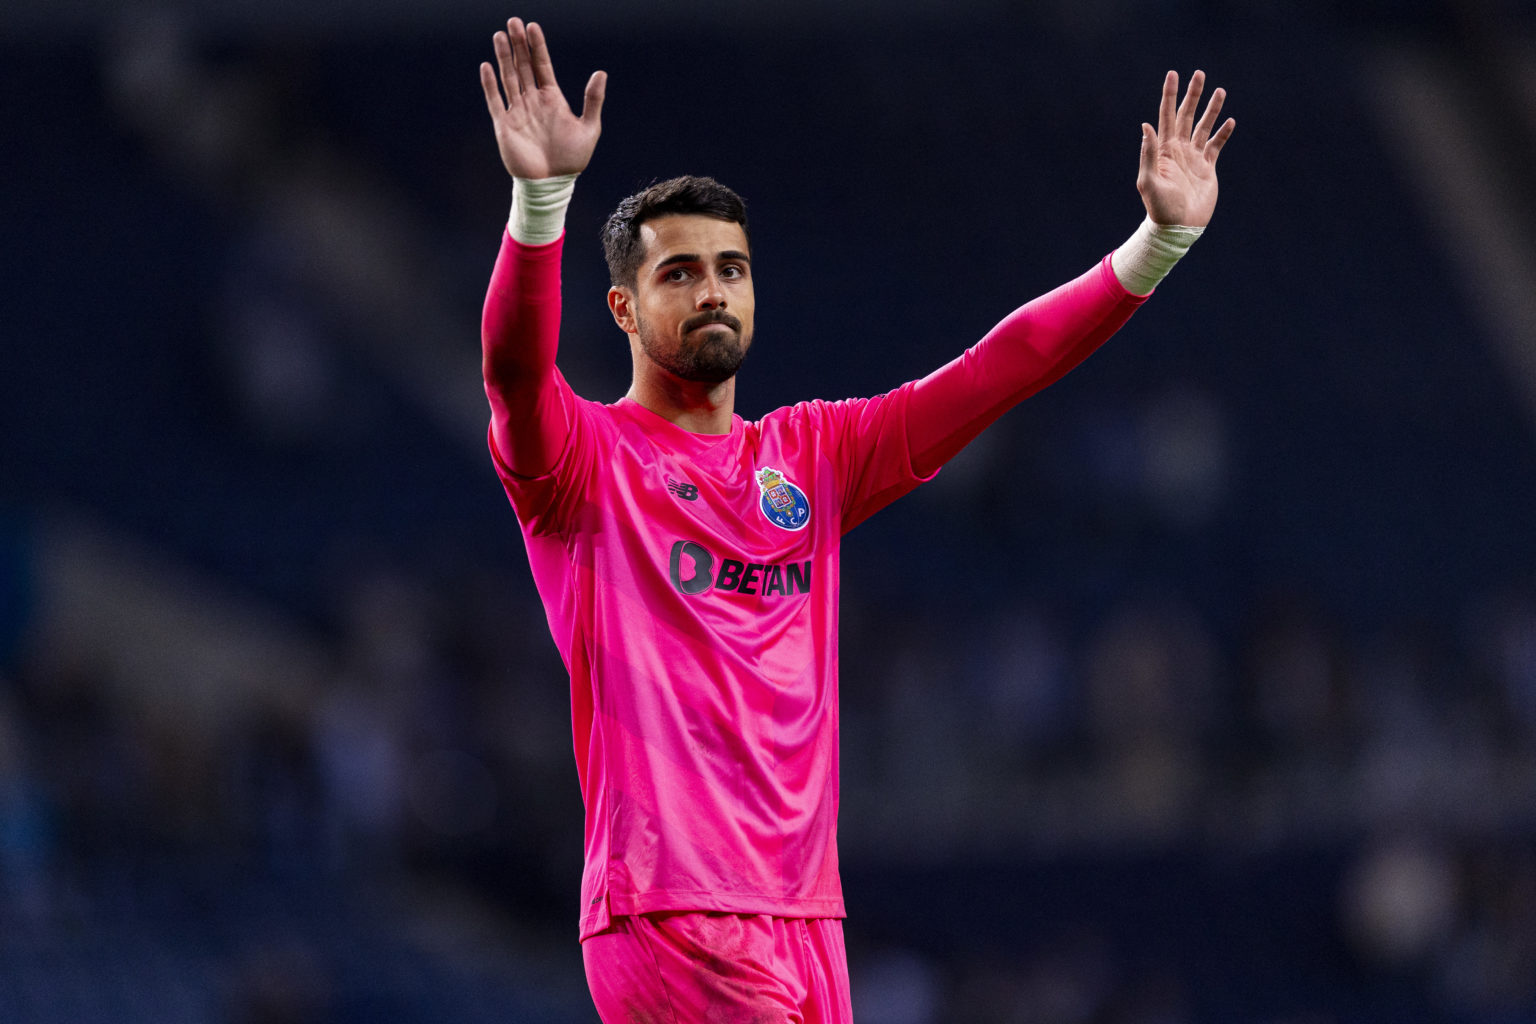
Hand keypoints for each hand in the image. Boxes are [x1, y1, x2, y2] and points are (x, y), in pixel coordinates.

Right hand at [479, 18, 605, 178]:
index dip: (537, 46)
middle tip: (513, 21)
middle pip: (523, 66)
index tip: (532, 26)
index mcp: (552, 99)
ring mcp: (518, 112)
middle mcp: (533, 101)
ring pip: (509, 78)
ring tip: (500, 35)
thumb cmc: (572, 160)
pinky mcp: (505, 126)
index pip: (542, 65)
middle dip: (518, 44)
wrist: (552, 184)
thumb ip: (593, 100)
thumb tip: (601, 72)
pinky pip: (495, 101)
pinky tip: (487, 66)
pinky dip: (490, 85)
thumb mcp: (589, 128)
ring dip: (504, 57)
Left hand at [1136, 70, 1233, 226]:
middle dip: (1193, 95)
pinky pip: (1216, 146)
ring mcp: (1193, 158)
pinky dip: (1222, 134)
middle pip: (1186, 115)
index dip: (1169, 95)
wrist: (1178, 228)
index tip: (1173, 74)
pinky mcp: (1207, 168)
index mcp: (1164, 150)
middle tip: (1199, 74)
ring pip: (1203, 127)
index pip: (1166, 115)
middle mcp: (1178, 150)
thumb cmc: (1160, 208)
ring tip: (1220, 91)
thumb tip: (1145, 125)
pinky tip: (1230, 121)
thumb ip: (1148, 154)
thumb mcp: (1149, 182)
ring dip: (1211, 109)